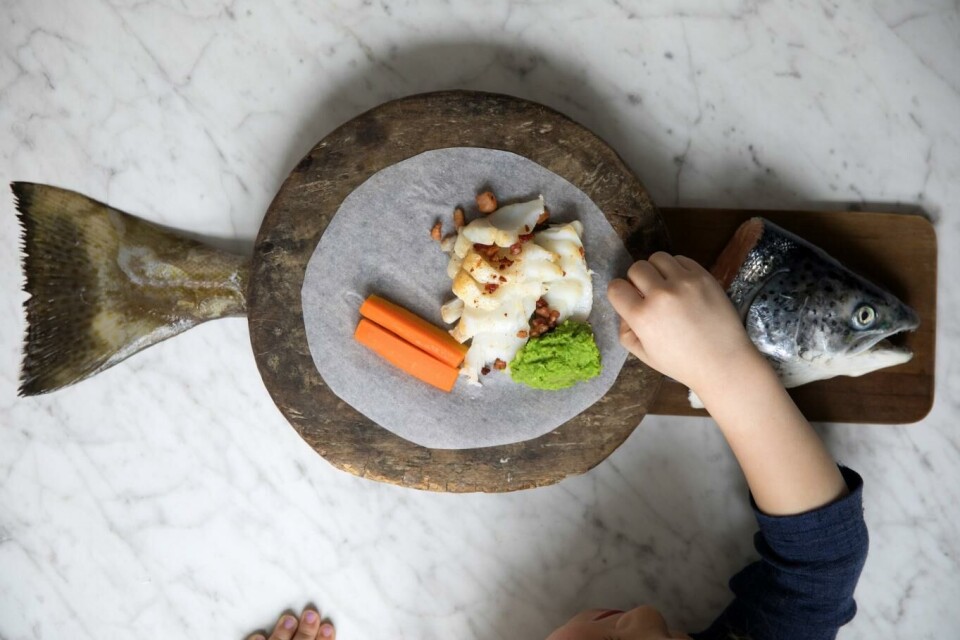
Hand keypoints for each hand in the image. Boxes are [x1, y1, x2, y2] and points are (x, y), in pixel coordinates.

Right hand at [606, 252, 758, 395]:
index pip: (615, 287)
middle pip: (636, 268)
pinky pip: (681, 259)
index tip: (628, 300)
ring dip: (657, 270)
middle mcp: (661, 295)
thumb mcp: (643, 355)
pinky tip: (682, 285)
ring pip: (658, 258)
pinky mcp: (703, 276)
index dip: (619, 293)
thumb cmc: (682, 363)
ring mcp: (684, 282)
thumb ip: (625, 331)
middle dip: (637, 280)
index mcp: (642, 317)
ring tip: (666, 285)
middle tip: (648, 294)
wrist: (723, 362)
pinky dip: (677, 269)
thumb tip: (625, 310)